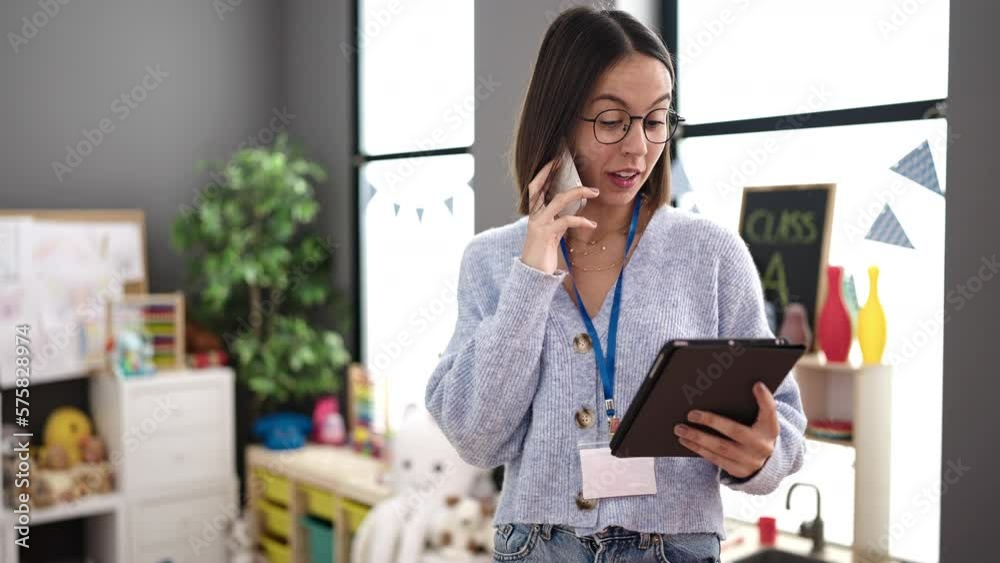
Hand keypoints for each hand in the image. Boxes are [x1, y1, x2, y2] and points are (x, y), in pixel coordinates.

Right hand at [520, 159, 599, 274]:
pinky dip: (581, 220)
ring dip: (578, 193)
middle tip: (566, 163)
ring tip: (594, 192)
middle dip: (551, 173)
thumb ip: (557, 222)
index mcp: (534, 215)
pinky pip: (565, 221)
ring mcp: (539, 224)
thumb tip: (571, 213)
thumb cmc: (542, 256)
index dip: (543, 173)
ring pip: (557, 200)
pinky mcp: (546, 234)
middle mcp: (534, 217)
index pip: (534, 188)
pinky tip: (592, 224)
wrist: (532, 275)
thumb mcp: (550, 235)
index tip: (555, 161)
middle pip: (540, 187)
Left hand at [673, 382, 779, 478]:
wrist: (766, 463)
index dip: (765, 398)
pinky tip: (686, 441)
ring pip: (719, 447)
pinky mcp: (738, 470)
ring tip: (680, 429)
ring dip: (697, 437)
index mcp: (770, 428)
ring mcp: (750, 460)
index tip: (756, 385)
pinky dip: (698, 449)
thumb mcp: (763, 420)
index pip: (770, 411)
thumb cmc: (757, 433)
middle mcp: (762, 445)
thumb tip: (746, 386)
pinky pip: (715, 458)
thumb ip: (756, 405)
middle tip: (690, 414)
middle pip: (734, 430)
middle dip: (710, 421)